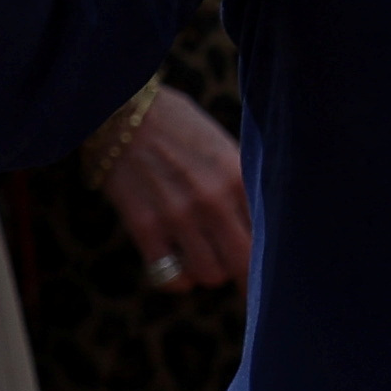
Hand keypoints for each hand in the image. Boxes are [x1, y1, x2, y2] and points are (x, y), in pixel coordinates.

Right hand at [94, 84, 251, 291]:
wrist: (121, 112)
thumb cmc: (178, 128)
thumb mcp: (222, 147)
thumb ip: (243, 186)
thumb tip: (265, 228)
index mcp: (237, 175)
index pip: (268, 234)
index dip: (270, 254)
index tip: (268, 264)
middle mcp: (212, 198)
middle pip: (243, 263)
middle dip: (243, 271)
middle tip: (237, 267)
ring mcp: (177, 214)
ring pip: (209, 274)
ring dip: (208, 270)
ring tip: (202, 254)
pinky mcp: (144, 226)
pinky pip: (170, 277)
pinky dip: (176, 278)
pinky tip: (176, 261)